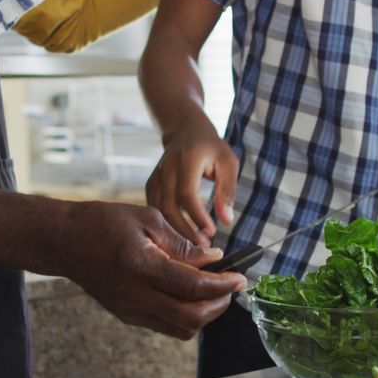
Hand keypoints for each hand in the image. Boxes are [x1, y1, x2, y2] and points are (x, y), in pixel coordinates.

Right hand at [57, 201, 246, 339]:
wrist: (64, 241)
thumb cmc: (103, 222)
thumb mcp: (148, 219)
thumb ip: (183, 244)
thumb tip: (213, 259)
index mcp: (141, 267)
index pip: (193, 287)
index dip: (223, 285)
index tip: (240, 277)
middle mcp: (135, 296)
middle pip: (191, 318)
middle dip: (219, 305)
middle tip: (231, 287)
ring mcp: (130, 310)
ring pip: (181, 329)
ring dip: (205, 314)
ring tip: (214, 290)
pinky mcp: (127, 316)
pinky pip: (166, 325)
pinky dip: (186, 314)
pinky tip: (191, 293)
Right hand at [146, 117, 238, 246]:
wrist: (186, 130)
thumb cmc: (211, 147)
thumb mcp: (227, 163)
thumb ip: (227, 190)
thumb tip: (227, 219)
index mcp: (186, 160)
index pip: (187, 194)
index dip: (197, 216)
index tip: (211, 231)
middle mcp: (166, 169)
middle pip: (168, 206)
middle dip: (184, 230)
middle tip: (202, 247)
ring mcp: (155, 177)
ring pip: (158, 211)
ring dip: (174, 231)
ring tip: (193, 246)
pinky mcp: (150, 184)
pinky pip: (154, 209)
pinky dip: (165, 225)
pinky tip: (180, 236)